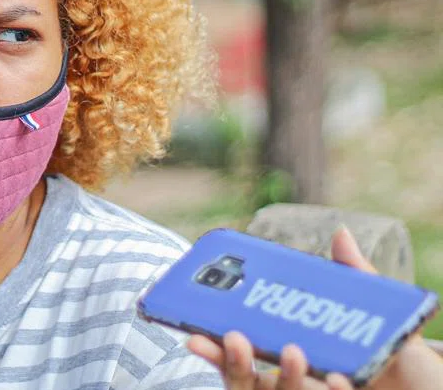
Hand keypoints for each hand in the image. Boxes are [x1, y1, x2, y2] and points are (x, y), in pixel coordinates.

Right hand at [186, 227, 442, 389]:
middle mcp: (301, 384)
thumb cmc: (412, 366)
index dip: (218, 341)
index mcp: (298, 355)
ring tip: (298, 355)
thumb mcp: (384, 321)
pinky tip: (345, 382)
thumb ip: (358, 281)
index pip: (247, 350)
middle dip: (228, 361)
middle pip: (248, 379)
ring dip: (282, 378)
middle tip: (224, 339)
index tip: (194, 327)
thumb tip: (339, 232)